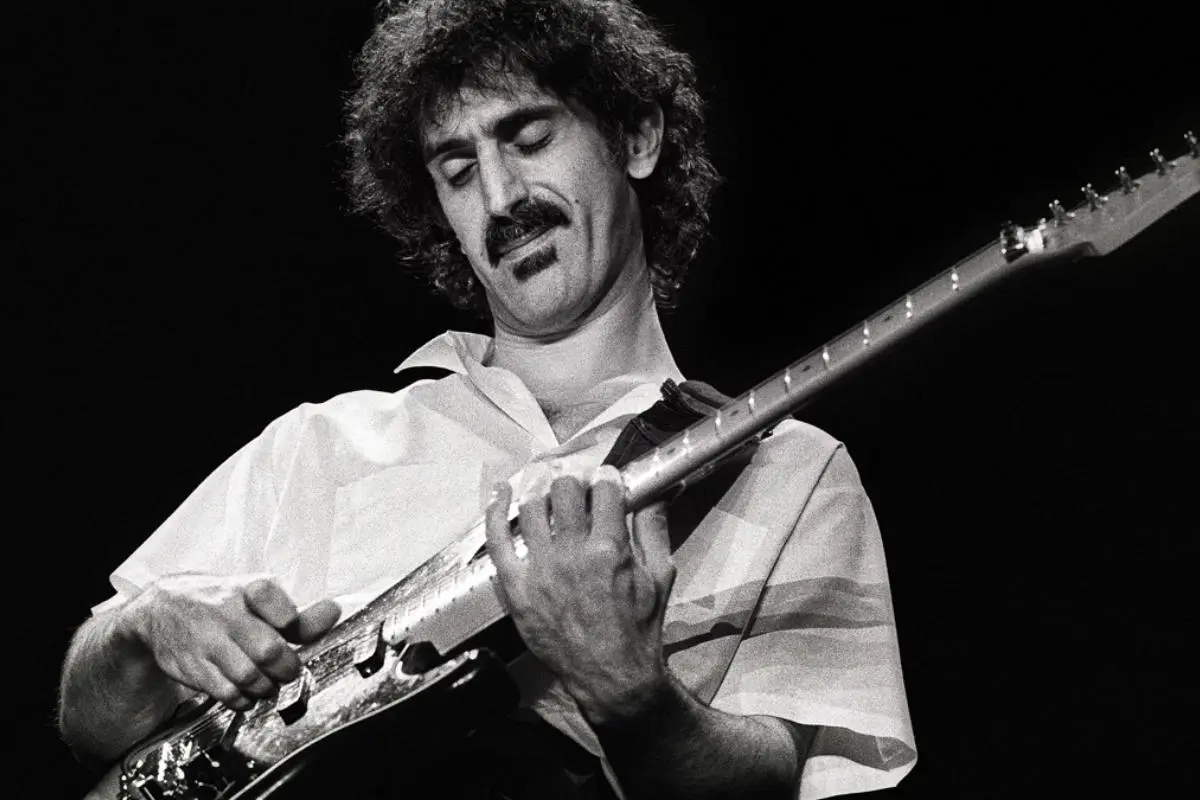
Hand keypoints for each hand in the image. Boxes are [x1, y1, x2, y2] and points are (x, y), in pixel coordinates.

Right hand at [121, 574, 339, 710]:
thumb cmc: (219, 603)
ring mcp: (208, 642)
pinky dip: (245, 699)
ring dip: (268, 687)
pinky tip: (247, 691)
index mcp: (248, 591)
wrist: (160, 611)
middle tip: (288, 670)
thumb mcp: (256, 598)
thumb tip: (333, 612)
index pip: (278, 604)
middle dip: (287, 668)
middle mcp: (227, 614)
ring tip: (269, 682)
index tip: (291, 627)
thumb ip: (297, 614)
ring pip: (250, 676)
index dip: (291, 620)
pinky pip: (228, 693)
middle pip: (269, 650)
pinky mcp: (195, 668)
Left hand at [485, 465, 675, 723]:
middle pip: (564, 491)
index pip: (603, 490)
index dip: (606, 479)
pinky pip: (498, 540)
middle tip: (578, 490)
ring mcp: (540, 570)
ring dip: (541, 492)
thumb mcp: (661, 574)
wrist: (612, 674)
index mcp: (610, 549)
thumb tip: (660, 489)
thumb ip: (655, 527)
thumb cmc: (639, 626)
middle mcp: (572, 554)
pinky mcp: (517, 588)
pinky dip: (497, 511)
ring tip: (547, 491)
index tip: (605, 480)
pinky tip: (502, 493)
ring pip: (531, 508)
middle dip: (574, 483)